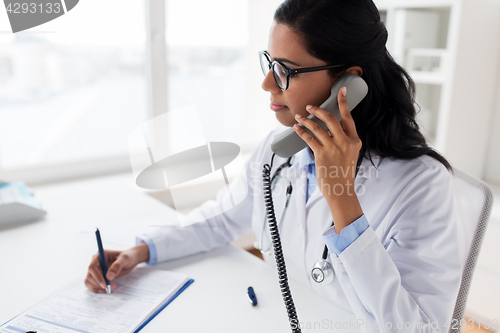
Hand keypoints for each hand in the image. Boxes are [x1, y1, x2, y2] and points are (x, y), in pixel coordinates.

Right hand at [84, 242, 148, 292]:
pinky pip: (91, 284)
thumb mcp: (125, 259)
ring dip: (97, 287)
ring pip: (89, 280)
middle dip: (99, 283)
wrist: (130, 260)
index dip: (97, 277)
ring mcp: (95, 269)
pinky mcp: (97, 275)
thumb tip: (108, 277)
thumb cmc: (128, 257)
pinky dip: (96, 288)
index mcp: (100, 255)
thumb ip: (117, 266)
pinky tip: (104, 290)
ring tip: (110, 288)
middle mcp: (95, 261)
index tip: (104, 285)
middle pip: (90, 275)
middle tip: (111, 287)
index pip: (92, 267)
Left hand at [293, 86, 362, 230]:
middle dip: (318, 110)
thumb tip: (331, 127)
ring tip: (299, 117)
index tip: (341, 91)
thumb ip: (344, 140)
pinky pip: (309, 139)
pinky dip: (301, 132)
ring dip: (306, 120)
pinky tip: (297, 128)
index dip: (344, 102)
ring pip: (317, 127)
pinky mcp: (321, 155)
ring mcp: (333, 148)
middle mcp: (345, 142)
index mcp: (355, 140)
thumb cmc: (344, 172)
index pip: (349, 117)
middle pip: (330, 118)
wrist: (341, 190)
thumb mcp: (350, 153)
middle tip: (310, 107)